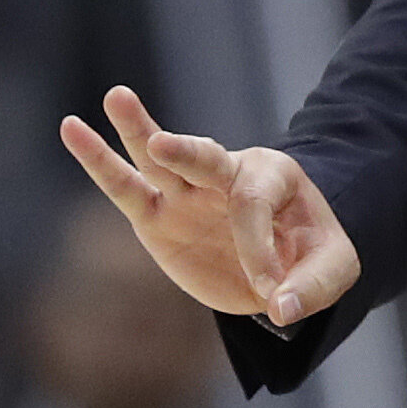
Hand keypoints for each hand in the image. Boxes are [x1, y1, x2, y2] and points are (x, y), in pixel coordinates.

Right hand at [59, 87, 359, 325]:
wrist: (281, 263)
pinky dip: (99, 162)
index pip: (255, 207)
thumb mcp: (333, 268)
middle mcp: (226, 174)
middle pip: (205, 158)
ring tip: (116, 97)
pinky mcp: (156, 216)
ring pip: (158, 159)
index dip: (259, 250)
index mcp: (274, 177)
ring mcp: (186, 193)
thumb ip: (311, 287)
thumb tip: (281, 311)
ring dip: (137, 130)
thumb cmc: (309, 255)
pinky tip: (73, 129)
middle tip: (162, 145)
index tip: (273, 294)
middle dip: (185, 153)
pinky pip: (125, 188)